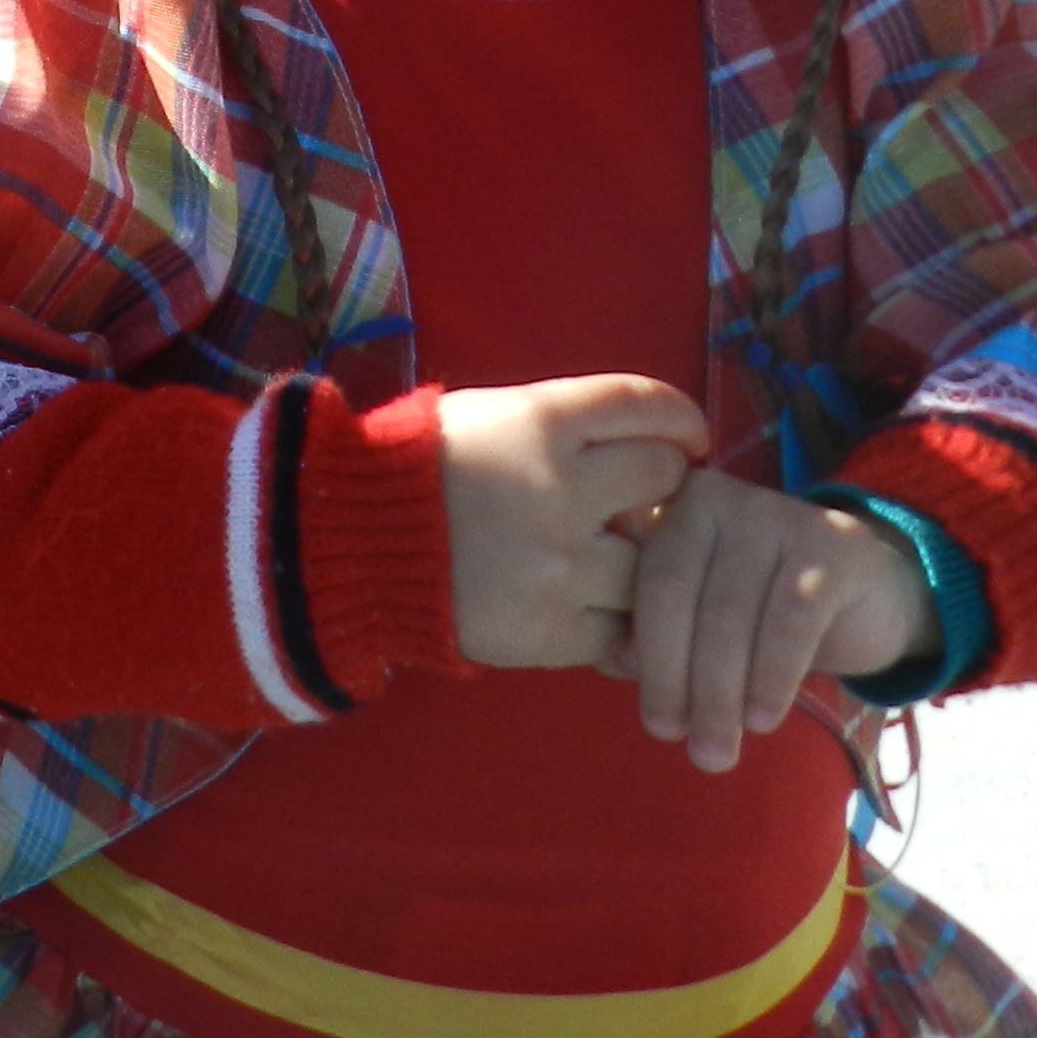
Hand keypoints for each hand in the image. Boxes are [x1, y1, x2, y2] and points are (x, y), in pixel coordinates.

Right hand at [436, 374, 709, 670]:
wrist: (348, 544)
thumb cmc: (423, 468)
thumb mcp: (491, 416)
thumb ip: (567, 428)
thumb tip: (653, 460)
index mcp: (542, 421)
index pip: (649, 405)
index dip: (681, 421)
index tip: (687, 439)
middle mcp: (560, 488)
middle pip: (665, 480)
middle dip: (661, 489)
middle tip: (642, 502)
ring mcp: (559, 565)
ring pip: (653, 565)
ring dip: (640, 562)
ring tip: (607, 562)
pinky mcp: (549, 631)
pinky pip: (620, 632)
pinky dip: (611, 621)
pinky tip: (584, 605)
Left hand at [608, 466, 938, 772]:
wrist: (868, 590)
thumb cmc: (762, 608)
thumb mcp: (701, 618)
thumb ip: (652, 631)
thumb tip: (615, 663)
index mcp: (668, 506)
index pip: (646, 584)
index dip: (650, 660)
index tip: (658, 726)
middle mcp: (714, 497)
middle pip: (682, 598)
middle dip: (682, 683)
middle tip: (691, 750)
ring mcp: (773, 512)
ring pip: (732, 613)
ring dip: (723, 694)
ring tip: (720, 751)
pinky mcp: (831, 543)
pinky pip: (792, 617)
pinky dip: (772, 675)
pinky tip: (763, 718)